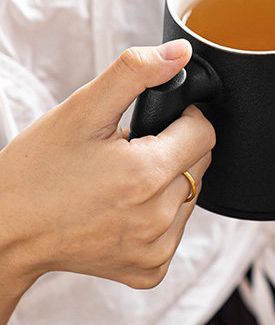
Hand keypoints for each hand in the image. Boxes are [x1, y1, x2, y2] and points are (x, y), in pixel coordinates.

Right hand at [0, 39, 214, 296]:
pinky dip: (158, 218)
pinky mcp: (152, 270)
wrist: (9, 230)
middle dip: (173, 151)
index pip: (205, 133)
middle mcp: (159, 217)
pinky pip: (175, 232)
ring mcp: (157, 248)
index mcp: (147, 175)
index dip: (183, 119)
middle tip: (128, 152)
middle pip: (200, 166)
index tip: (155, 122)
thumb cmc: (37, 171)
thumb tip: (179, 54)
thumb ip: (133, 75)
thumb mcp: (80, 111)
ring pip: (190, 199)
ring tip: (122, 182)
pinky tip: (123, 212)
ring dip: (168, 185)